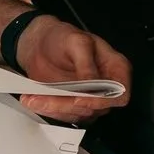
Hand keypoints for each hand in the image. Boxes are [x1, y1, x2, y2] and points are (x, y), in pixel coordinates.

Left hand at [12, 14, 132, 122]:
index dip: (102, 101)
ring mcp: (90, 98)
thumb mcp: (76, 42)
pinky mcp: (74, 106)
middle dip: (69, 105)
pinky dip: (49, 110)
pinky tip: (35, 101)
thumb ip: (86, 63)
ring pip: (78, 114)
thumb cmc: (62, 38)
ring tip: (33, 98)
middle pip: (96, 108)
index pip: (120, 94)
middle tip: (47, 97)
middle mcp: (107, 87)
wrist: (40, 44)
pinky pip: (65, 116)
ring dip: (55, 108)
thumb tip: (92, 84)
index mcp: (116, 68)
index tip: (79, 100)